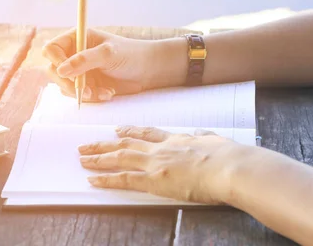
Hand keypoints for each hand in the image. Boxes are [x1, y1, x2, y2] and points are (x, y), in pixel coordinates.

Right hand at [42, 28, 166, 101]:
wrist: (148, 70)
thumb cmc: (130, 55)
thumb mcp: (108, 54)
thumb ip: (84, 60)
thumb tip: (60, 70)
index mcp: (76, 38)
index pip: (51, 49)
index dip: (56, 61)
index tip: (67, 73)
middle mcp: (74, 54)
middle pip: (53, 70)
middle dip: (69, 83)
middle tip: (85, 92)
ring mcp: (79, 70)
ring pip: (65, 86)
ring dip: (83, 93)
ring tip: (104, 92)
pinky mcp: (86, 84)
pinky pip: (77, 95)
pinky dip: (91, 97)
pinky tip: (107, 94)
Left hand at [78, 125, 246, 203]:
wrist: (230, 167)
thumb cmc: (229, 157)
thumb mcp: (215, 140)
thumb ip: (204, 136)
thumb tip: (201, 132)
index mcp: (176, 140)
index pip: (147, 134)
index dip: (130, 132)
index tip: (118, 131)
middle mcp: (161, 149)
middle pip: (126, 144)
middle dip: (104, 144)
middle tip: (87, 144)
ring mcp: (155, 163)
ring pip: (119, 158)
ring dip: (98, 158)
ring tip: (82, 158)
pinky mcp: (154, 180)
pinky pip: (123, 179)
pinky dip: (106, 178)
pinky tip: (93, 179)